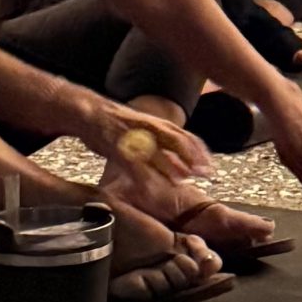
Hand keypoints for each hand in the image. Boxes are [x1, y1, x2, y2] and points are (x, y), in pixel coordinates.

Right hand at [76, 97, 208, 186]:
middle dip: (194, 159)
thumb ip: (162, 147)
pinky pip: (133, 164)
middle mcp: (152, 128)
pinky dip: (142, 177)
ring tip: (183, 181)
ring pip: (158, 153)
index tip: (210, 166)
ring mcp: (136, 136)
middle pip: (179, 143)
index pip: (187, 137)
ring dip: (172, 168)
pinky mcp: (118, 145)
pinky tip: (148, 189)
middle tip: (205, 174)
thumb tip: (180, 165)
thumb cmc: (119, 126)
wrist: (92, 112)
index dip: (200, 152)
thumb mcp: (146, 132)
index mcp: (160, 125)